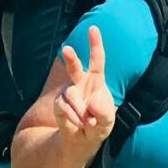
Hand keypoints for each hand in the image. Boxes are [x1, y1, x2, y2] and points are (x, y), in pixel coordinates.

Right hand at [53, 26, 115, 144]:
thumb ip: (104, 113)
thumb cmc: (99, 124)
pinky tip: (80, 124)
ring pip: (71, 95)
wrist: (82, 140)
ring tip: (88, 122)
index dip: (95, 44)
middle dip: (70, 58)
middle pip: (74, 67)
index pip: (96, 60)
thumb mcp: (108, 121)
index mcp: (96, 81)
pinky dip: (74, 118)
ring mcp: (68, 92)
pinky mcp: (59, 103)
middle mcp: (80, 82)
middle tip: (66, 49)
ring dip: (81, 110)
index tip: (93, 28)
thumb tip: (93, 104)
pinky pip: (65, 108)